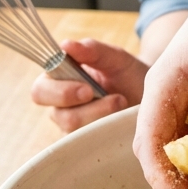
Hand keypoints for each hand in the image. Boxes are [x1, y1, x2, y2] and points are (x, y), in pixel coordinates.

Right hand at [31, 38, 146, 131]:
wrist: (148, 93)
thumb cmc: (126, 72)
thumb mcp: (114, 57)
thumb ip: (91, 50)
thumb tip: (65, 45)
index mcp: (58, 81)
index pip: (40, 91)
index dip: (60, 92)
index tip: (88, 89)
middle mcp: (61, 106)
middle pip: (58, 116)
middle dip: (86, 110)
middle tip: (116, 99)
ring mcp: (74, 127)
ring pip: (79, 132)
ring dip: (104, 117)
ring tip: (123, 103)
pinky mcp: (89, 142)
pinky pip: (92, 143)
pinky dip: (109, 130)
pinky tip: (121, 118)